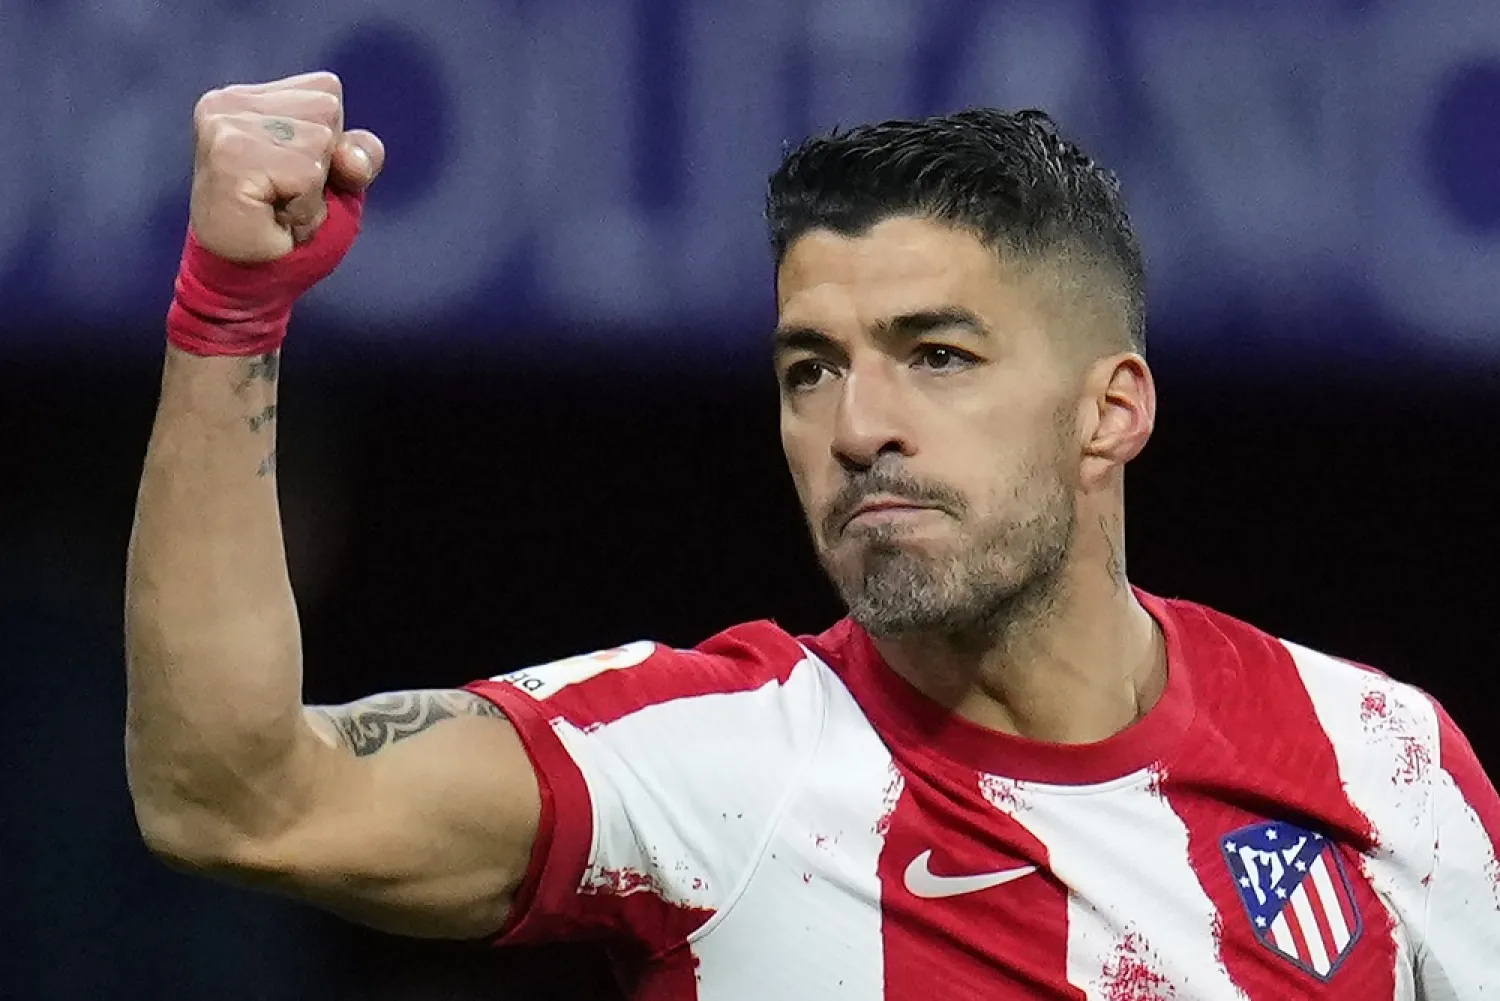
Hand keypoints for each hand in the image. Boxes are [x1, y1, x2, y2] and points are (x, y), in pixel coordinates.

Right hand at [188, 71, 384, 264]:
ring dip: (312, 193)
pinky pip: (306, 176)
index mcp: (247, 98)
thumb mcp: (336, 183)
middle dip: (322, 167)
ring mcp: (225, 126)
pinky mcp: (230, 157)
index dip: (330, 144)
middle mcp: (228, 102)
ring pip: (320, 143)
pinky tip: (273, 220)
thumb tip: (350, 157)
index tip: (290, 176)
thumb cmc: (285, 230)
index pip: (327, 90)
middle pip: (327, 110)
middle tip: (283, 197)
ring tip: (277, 210)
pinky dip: (304, 209)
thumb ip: (358, 154)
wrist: (244, 282)